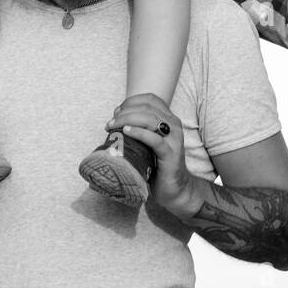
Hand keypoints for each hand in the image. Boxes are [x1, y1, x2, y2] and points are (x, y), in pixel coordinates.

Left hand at [107, 94, 196, 215]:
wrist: (175, 189)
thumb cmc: (158, 165)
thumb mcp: (149, 142)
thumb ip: (139, 130)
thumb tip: (115, 122)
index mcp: (169, 119)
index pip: (150, 99)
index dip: (131, 101)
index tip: (117, 111)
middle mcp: (174, 125)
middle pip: (147, 107)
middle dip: (125, 111)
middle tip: (111, 122)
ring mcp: (174, 139)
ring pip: (149, 119)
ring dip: (127, 120)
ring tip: (113, 126)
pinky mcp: (171, 154)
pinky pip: (154, 139)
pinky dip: (138, 133)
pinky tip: (126, 132)